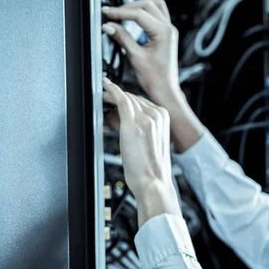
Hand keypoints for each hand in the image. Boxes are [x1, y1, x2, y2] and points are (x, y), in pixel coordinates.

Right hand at [101, 0, 179, 103]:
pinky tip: (133, 19)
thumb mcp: (135, 57)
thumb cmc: (156, 79)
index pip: (139, 14)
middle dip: (128, 7)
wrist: (165, 90)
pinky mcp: (166, 35)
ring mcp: (169, 31)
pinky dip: (144, 14)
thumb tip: (109, 26)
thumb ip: (122, 38)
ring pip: (154, 7)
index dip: (120, 12)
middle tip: (112, 13)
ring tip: (122, 13)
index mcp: (164, 33)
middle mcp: (169, 30)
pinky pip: (156, 16)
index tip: (107, 13)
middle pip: (147, 5)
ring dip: (138, 7)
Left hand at [102, 77, 181, 223]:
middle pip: (134, 98)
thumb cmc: (151, 170)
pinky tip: (105, 86)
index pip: (143, 102)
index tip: (118, 102)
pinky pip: (121, 99)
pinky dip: (112, 90)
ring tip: (104, 97)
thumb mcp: (152, 145)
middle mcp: (157, 115)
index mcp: (164, 119)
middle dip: (120, 99)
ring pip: (127, 98)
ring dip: (113, 96)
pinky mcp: (132, 123)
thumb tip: (123, 121)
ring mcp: (145, 117)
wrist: (153, 182)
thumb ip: (143, 129)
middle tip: (107, 101)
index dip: (128, 101)